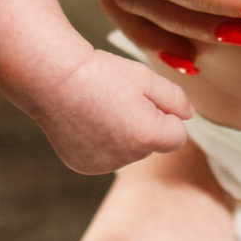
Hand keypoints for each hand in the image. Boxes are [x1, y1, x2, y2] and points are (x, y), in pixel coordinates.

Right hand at [24, 46, 193, 174]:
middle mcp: (127, 158)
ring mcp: (103, 165)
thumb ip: (175, 99)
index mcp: (149, 137)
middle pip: (151, 144)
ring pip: (128, 151)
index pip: (177, 135)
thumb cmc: (102, 74)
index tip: (143, 98)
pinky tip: (86, 121)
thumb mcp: (146, 77)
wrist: (52, 79)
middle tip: (116, 98)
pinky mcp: (84, 166)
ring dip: (122, 134)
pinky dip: (101, 142)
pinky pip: (105, 156)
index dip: (165, 114)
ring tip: (99, 108)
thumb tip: (188, 116)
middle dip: (143, 124)